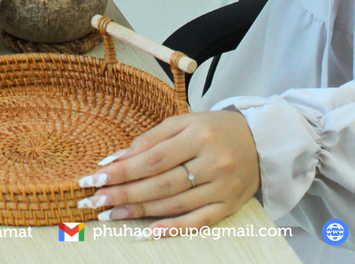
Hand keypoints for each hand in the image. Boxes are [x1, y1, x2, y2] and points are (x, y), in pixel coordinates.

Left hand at [75, 111, 259, 236]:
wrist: (260, 142)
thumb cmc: (214, 129)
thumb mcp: (184, 122)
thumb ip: (150, 139)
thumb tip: (115, 159)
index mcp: (199, 135)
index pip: (154, 157)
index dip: (124, 169)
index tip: (97, 177)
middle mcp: (212, 162)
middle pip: (161, 183)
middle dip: (124, 193)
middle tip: (95, 201)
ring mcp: (222, 188)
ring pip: (175, 204)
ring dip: (139, 211)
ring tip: (110, 214)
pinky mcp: (228, 207)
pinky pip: (197, 222)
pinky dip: (172, 229)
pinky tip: (147, 232)